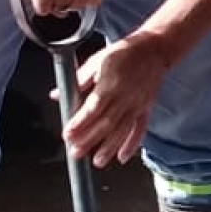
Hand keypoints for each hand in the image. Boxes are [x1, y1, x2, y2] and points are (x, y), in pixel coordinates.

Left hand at [63, 34, 168, 166]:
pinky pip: (139, 129)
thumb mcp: (97, 61)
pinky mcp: (145, 108)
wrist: (153, 50)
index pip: (92, 108)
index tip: (68, 134)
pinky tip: (122, 157)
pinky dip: (132, 144)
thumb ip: (78, 80)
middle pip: (105, 123)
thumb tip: (58, 94)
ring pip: (121, 130)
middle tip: (75, 152)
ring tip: (97, 161)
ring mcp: (136, 104)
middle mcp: (124, 96)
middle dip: (89, 140)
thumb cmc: (123, 54)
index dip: (79, 123)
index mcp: (110, 83)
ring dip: (109, 148)